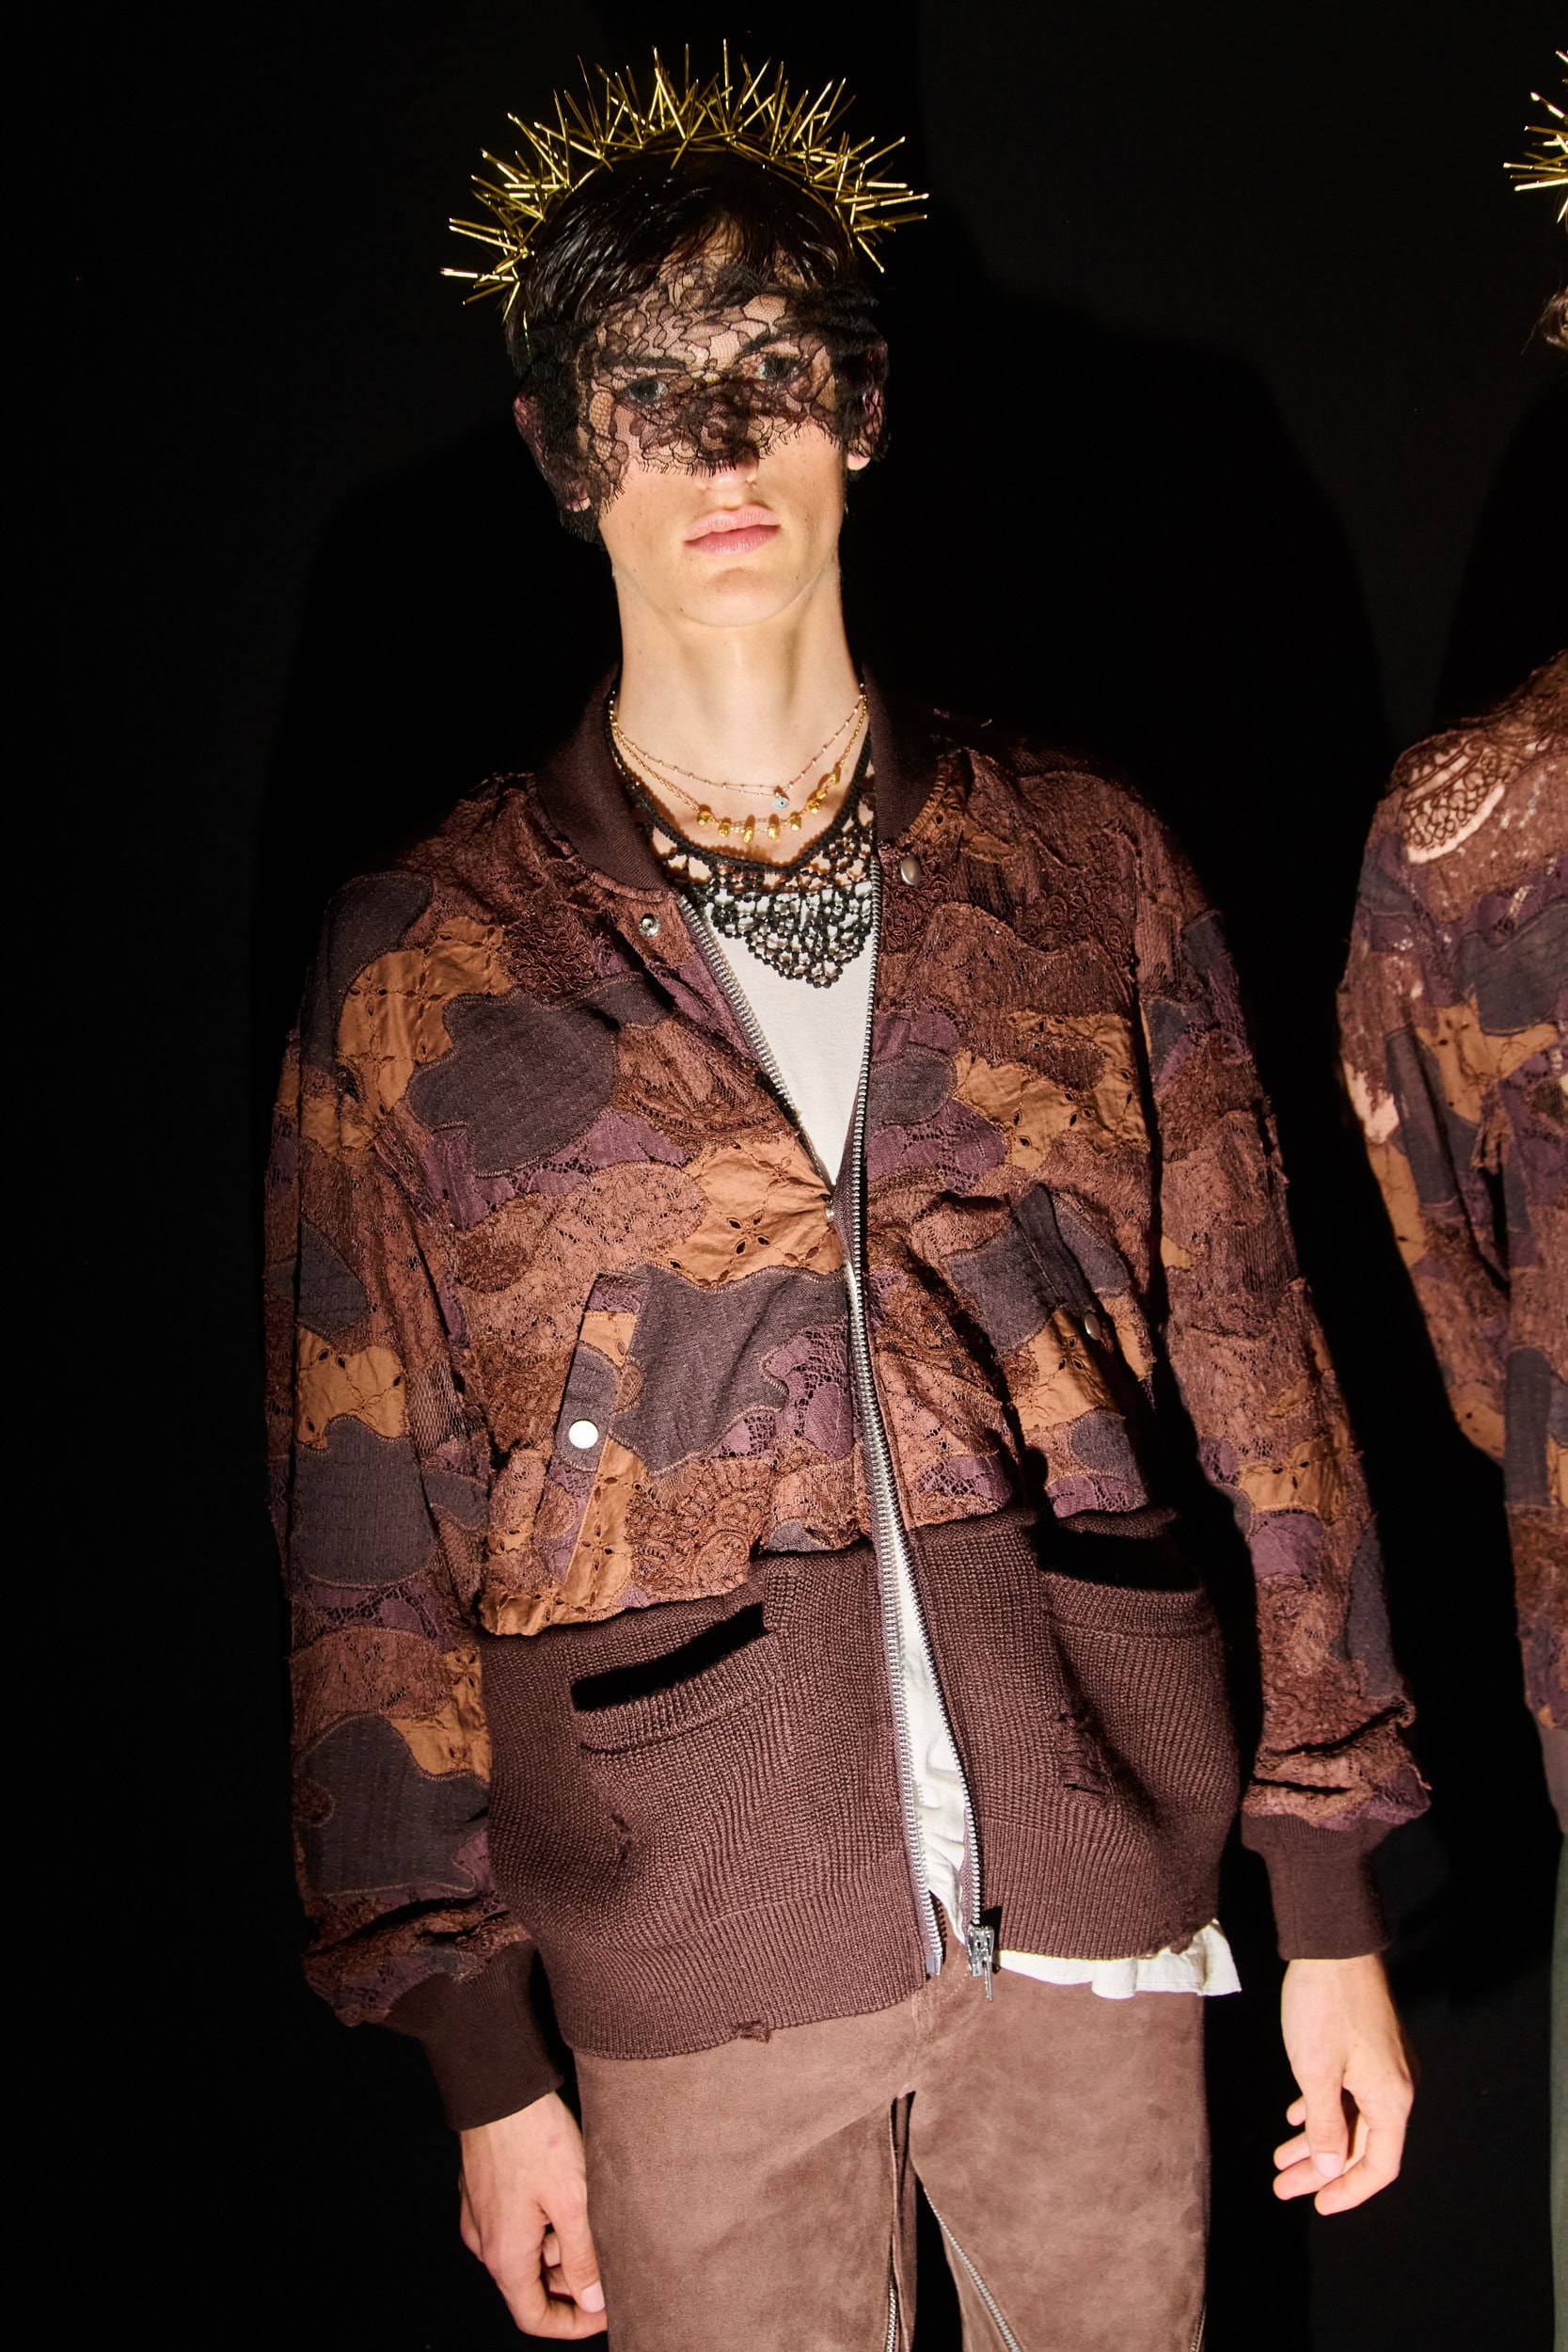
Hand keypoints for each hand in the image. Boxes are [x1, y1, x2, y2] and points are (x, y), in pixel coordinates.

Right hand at [460, 2091, 606, 2336]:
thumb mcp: (573, 2201)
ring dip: (560, 2242)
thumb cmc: (536, 2138)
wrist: (500, 2085)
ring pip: (527, 2250)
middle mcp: (486, 2243)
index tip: (605, 2310)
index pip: (534, 2318)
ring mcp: (481, 2215)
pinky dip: (544, 2219)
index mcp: (505, 2255)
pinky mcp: (484, 2190)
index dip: (572, 2323)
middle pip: (532, 2284)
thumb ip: (584, 2257)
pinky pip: (517, 2222)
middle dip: (572, 2275)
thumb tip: (594, 2301)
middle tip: (608, 2248)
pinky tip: (569, 2188)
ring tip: (590, 2208)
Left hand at [1274, 1954, 1413, 2213]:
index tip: (1317, 2205)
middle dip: (1321, 2169)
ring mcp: (1383, 2065)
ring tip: (1280, 2158)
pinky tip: (1294, 2117)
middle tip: (1282, 2185)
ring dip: (1317, 2140)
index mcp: (1390, 2099)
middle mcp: (1395, 2086)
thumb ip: (1326, 2124)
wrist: (1333, 1943)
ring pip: (1350, 2117)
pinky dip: (1322, 2109)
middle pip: (1361, 2145)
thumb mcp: (1317, 2071)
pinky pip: (1347, 2091)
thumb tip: (1331, 2169)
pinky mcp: (1367, 2046)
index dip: (1349, 2191)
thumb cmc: (1324, 2006)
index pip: (1379, 2166)